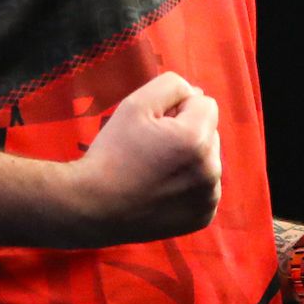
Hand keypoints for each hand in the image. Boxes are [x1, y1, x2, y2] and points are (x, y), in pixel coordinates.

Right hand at [73, 71, 221, 241]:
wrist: (94, 207)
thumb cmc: (112, 152)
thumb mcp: (135, 104)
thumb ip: (172, 86)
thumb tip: (195, 93)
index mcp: (196, 139)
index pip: (205, 104)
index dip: (178, 107)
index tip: (153, 125)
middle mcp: (210, 171)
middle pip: (210, 132)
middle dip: (187, 132)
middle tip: (152, 147)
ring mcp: (208, 198)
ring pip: (208, 160)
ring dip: (191, 158)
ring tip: (156, 168)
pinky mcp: (202, 217)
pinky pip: (205, 187)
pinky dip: (190, 184)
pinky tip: (163, 188)